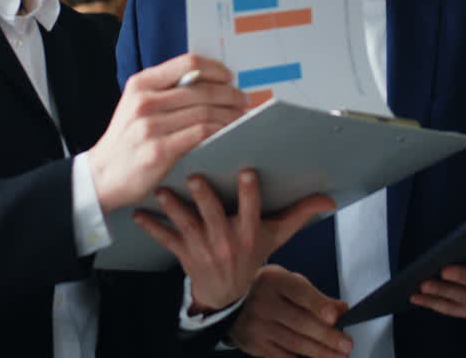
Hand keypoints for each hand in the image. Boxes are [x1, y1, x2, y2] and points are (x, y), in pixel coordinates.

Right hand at [88, 54, 245, 212]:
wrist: (102, 175)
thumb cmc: (127, 140)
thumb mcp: (137, 105)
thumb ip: (165, 91)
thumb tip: (209, 82)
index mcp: (141, 84)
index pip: (187, 63)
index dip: (215, 68)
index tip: (229, 77)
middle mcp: (144, 101)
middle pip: (201, 89)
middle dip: (229, 94)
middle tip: (243, 100)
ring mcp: (150, 126)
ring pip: (205, 112)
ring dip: (230, 114)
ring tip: (241, 118)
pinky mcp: (158, 151)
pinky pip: (201, 134)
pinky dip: (220, 131)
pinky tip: (228, 134)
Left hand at [134, 169, 334, 311]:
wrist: (225, 294)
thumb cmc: (250, 257)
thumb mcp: (276, 237)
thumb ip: (299, 214)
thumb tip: (328, 199)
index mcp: (249, 233)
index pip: (252, 210)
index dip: (249, 193)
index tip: (246, 172)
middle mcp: (226, 241)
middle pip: (214, 217)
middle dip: (204, 198)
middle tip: (194, 177)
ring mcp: (203, 249)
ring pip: (187, 226)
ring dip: (173, 209)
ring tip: (162, 191)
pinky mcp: (183, 254)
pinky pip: (166, 240)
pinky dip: (151, 228)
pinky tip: (138, 214)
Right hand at [228, 265, 352, 357]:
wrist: (229, 304)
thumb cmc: (266, 290)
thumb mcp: (288, 282)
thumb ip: (315, 296)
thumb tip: (342, 309)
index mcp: (273, 281)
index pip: (299, 292)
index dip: (318, 304)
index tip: (335, 316)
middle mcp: (263, 302)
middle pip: (299, 322)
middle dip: (326, 336)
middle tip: (346, 344)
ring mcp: (257, 326)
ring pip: (294, 343)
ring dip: (320, 352)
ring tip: (339, 355)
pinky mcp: (255, 345)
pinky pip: (282, 356)